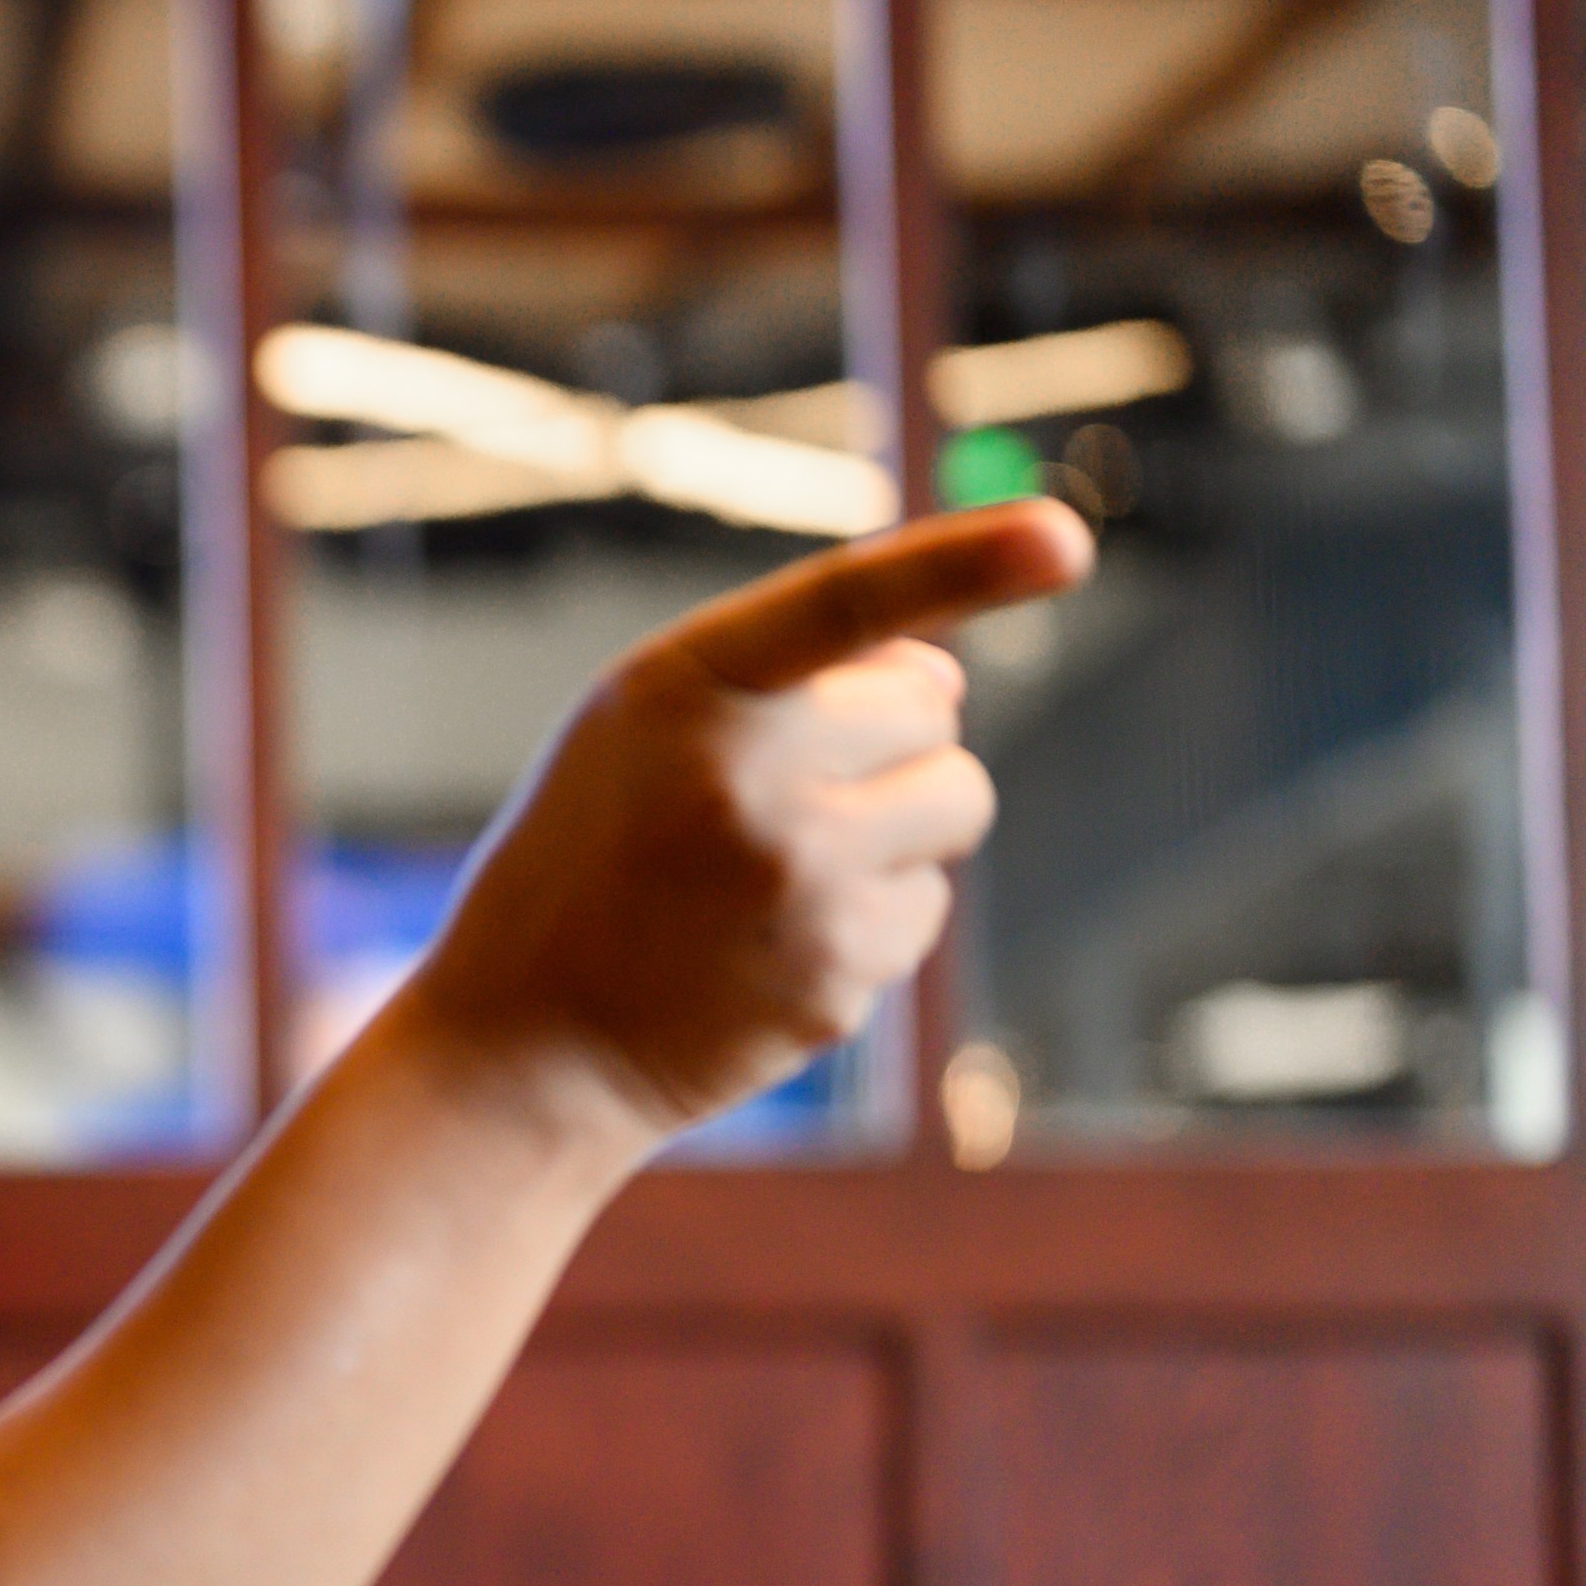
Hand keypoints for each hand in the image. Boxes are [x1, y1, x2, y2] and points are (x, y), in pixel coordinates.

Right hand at [407, 497, 1093, 1143]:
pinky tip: (771, 943)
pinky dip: (870, 915)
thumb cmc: (590, 856)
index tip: (1061, 539)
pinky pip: (926, 905)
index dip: (966, 562)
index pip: (848, 602)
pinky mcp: (837, 979)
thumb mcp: (640, 725)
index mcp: (685, 689)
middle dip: (890, 736)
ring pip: (957, 802)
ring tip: (783, 864)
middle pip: (934, 707)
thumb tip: (946, 673)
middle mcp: (748, 781)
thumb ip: (781, 671)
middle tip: (783, 789)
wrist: (524, 1046)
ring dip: (903, 820)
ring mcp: (801, 888)